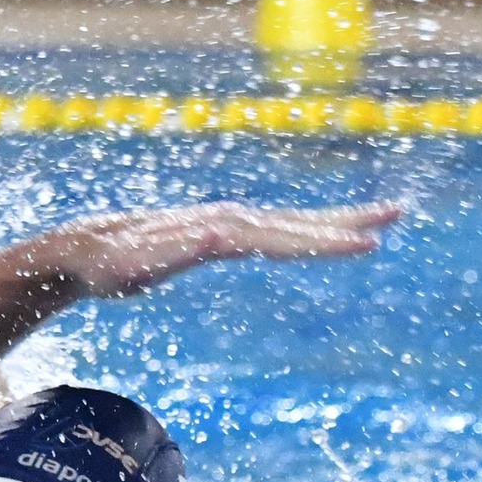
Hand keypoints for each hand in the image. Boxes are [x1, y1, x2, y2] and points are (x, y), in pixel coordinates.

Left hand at [27, 201, 401, 299]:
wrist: (86, 248)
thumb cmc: (110, 264)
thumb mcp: (138, 265)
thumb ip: (178, 250)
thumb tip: (222, 232)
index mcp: (218, 229)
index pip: (280, 236)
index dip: (322, 241)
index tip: (364, 244)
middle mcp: (229, 220)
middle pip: (296, 223)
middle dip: (344, 223)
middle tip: (395, 216)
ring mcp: (228, 223)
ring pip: (292, 223)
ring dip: (337, 221)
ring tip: (384, 217)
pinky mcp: (224, 232)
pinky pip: (277, 230)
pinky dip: (309, 230)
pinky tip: (331, 234)